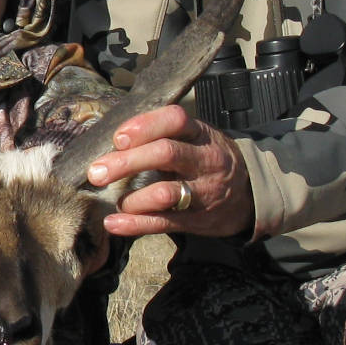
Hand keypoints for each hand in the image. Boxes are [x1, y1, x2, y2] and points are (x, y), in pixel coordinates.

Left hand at [84, 104, 252, 238]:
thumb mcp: (194, 138)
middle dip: (127, 162)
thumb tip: (111, 142)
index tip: (118, 137)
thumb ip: (160, 135)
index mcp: (201, 133)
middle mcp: (205, 159)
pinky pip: (165, 222)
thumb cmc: (206, 159)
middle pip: (166, 153)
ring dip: (134, 198)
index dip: (144, 125)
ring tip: (117, 201)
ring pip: (167, 192)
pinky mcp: (199, 219)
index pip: (175, 119)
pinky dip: (136, 225)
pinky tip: (113, 224)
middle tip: (96, 172)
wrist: (249, 194)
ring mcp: (204, 190)